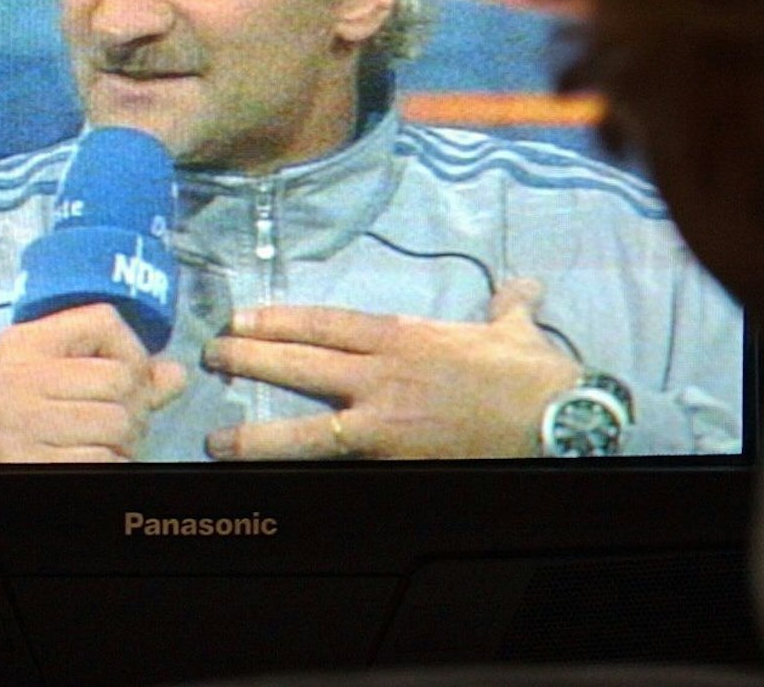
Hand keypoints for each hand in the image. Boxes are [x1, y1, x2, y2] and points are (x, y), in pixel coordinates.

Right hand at [0, 304, 186, 462]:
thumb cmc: (14, 415)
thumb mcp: (48, 377)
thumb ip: (113, 370)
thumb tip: (176, 373)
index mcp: (22, 344)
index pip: (104, 321)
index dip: (133, 350)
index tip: (128, 375)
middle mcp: (18, 380)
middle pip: (121, 378)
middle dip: (136, 405)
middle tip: (121, 420)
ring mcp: (22, 425)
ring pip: (119, 423)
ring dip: (126, 440)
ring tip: (104, 442)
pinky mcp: (31, 465)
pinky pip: (105, 460)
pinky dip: (111, 463)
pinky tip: (92, 460)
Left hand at [201, 278, 579, 459]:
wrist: (552, 417)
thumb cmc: (532, 373)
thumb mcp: (515, 329)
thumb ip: (507, 305)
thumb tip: (522, 285)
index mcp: (403, 337)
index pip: (326, 324)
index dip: (280, 320)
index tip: (242, 317)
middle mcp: (382, 375)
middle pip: (302, 364)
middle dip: (251, 358)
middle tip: (211, 355)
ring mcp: (383, 420)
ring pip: (306, 426)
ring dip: (258, 432)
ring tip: (217, 438)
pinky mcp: (393, 459)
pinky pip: (334, 464)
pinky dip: (299, 470)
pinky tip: (268, 478)